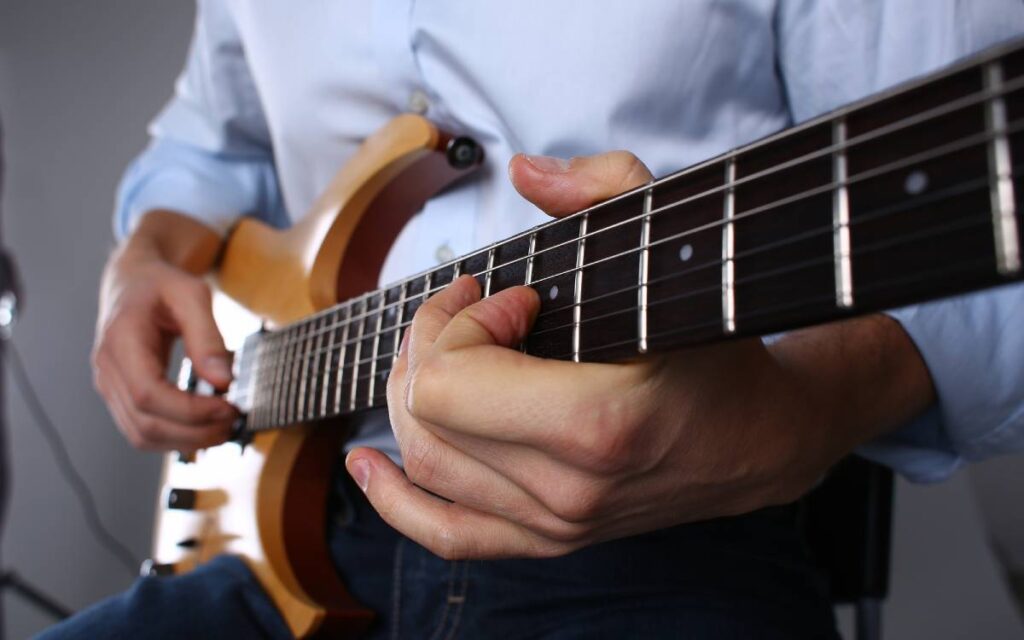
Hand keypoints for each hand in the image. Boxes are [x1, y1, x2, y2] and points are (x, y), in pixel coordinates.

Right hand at [92, 212, 236, 451]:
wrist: (133, 282)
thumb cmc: (162, 285)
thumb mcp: (192, 295)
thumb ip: (208, 337)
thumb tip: (224, 381)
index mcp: (121, 341)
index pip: (148, 394)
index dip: (190, 410)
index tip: (229, 407)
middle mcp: (108, 370)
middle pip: (145, 423)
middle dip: (195, 432)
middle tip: (234, 421)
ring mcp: (109, 387)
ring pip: (142, 435)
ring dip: (187, 441)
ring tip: (224, 428)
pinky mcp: (120, 396)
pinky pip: (142, 431)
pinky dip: (175, 438)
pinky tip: (204, 428)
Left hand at [346, 152, 934, 558]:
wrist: (762, 437)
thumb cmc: (719, 344)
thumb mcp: (675, 245)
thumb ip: (603, 188)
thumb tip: (523, 170)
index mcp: (596, 425)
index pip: (450, 380)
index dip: (461, 321)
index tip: (514, 295)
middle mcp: (566, 489)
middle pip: (426, 418)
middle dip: (430, 346)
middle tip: (471, 309)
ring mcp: (554, 524)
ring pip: (425, 464)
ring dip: (410, 398)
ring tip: (437, 353)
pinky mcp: (549, 539)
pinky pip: (446, 534)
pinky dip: (394, 502)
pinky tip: (365, 466)